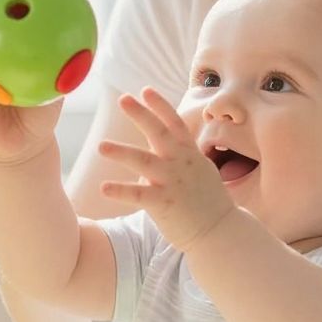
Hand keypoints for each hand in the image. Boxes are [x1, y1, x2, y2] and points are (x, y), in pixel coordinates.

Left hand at [98, 88, 235, 251]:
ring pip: (144, 161)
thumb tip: (159, 149)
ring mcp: (172, 182)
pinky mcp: (164, 204)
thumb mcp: (200, 171)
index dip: (160, 105)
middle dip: (141, 114)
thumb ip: (181, 157)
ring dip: (122, 152)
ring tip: (101, 146)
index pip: (175, 123)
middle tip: (122, 99)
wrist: (220, 232)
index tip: (145, 90)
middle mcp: (181, 163)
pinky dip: (121, 191)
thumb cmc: (208, 203)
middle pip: (159, 132)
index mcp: (190, 154)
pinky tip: (103, 187)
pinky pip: (138, 195)